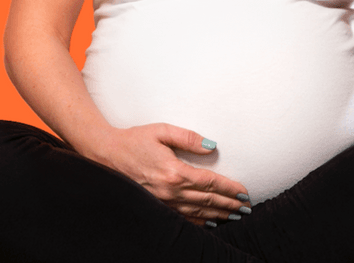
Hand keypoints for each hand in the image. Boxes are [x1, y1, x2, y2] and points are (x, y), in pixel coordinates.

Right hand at [103, 123, 250, 225]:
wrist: (106, 154)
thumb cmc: (134, 139)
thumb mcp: (162, 131)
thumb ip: (188, 138)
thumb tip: (212, 146)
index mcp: (174, 172)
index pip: (209, 183)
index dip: (229, 188)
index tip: (244, 192)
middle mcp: (169, 191)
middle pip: (206, 200)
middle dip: (229, 204)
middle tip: (246, 207)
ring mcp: (162, 202)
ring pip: (197, 212)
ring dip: (218, 214)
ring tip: (235, 215)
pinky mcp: (156, 206)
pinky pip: (182, 218)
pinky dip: (199, 221)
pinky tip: (210, 221)